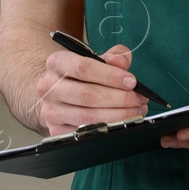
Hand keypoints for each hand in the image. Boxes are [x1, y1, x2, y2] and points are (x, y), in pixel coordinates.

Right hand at [33, 43, 148, 135]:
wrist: (56, 91)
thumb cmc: (80, 75)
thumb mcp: (95, 59)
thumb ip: (113, 56)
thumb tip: (122, 62)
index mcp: (57, 63)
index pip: (83, 68)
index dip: (110, 76)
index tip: (132, 81)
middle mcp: (48, 86)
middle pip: (88, 95)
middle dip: (120, 98)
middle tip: (140, 99)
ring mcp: (51, 110)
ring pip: (88, 116)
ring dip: (118, 115)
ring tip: (136, 110)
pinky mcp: (55, 129)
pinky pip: (85, 132)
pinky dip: (108, 128)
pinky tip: (122, 122)